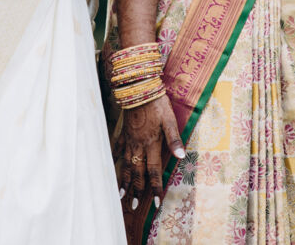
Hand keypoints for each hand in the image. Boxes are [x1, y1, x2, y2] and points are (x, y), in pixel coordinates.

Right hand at [116, 91, 183, 209]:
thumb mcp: (170, 119)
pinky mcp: (123, 132)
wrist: (137, 87)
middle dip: (137, 190)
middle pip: (138, 172)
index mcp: (151, 143)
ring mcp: (129, 140)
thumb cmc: (156, 102)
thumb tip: (181, 157)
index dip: (155, 187)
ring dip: (125, 181)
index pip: (154, 171)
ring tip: (121, 195)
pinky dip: (115, 159)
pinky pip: (117, 148)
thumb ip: (174, 138)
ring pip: (126, 164)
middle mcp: (138, 145)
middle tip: (134, 206)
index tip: (155, 202)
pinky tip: (112, 166)